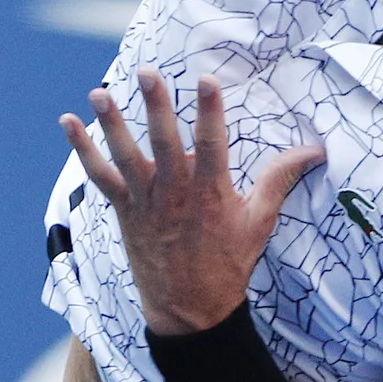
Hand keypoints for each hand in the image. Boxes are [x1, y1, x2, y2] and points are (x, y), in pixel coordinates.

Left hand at [62, 68, 325, 335]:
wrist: (190, 308)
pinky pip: (100, 176)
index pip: (211, 144)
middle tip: (147, 73)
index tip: (206, 80)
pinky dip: (83, 150)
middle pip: (165, 142)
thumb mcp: (260, 221)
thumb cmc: (228, 261)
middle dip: (156, 106)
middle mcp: (175, 193)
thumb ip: (280, 178)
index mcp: (211, 192)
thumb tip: (314, 149)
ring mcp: (146, 200)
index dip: (209, 111)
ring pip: (126, 156)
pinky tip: (68, 122)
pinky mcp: (125, 208)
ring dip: (111, 123)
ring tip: (99, 93)